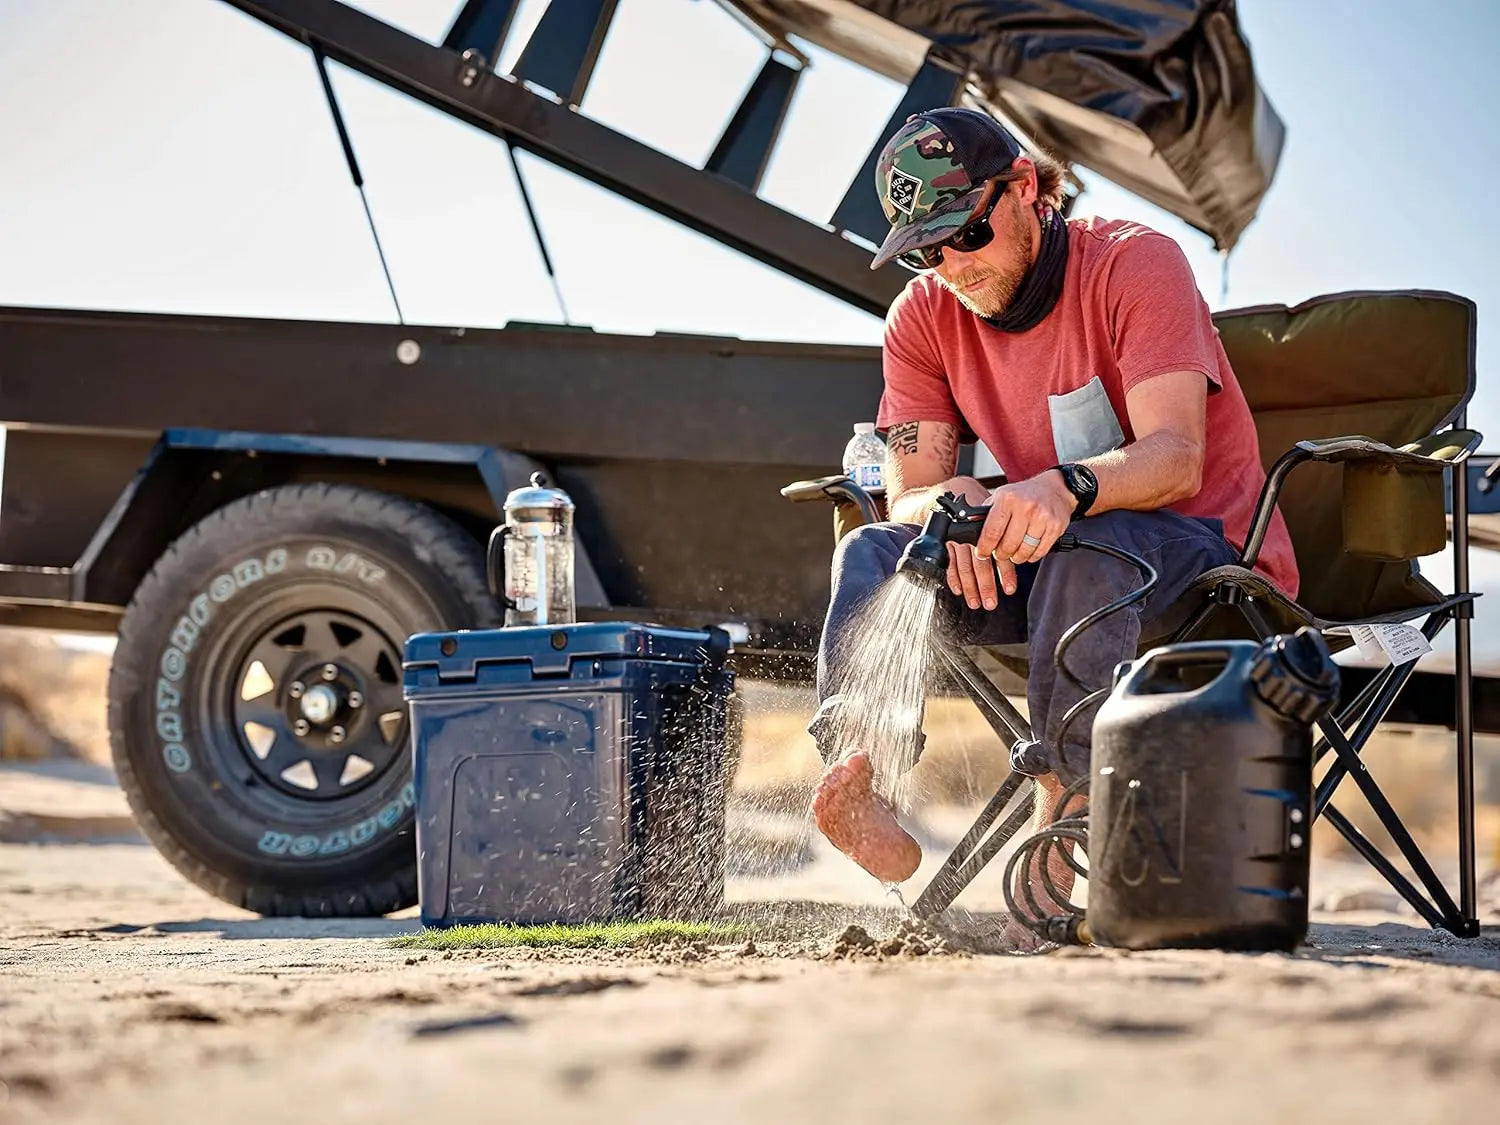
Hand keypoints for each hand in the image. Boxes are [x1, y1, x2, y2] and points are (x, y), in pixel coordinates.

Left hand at [945, 471, 1073, 606]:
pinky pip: (1039, 552)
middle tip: (1000, 553)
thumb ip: (985, 513)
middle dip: (1001, 554)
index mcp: (1007, 499)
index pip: (991, 532)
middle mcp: (1025, 507)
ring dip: (1016, 557)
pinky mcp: (1055, 527)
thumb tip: (967, 526)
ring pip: (1023, 551)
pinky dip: (1031, 556)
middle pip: (1007, 545)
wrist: (1056, 488)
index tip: (981, 553)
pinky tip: (1028, 550)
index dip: (984, 548)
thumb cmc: (1025, 494)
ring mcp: (1042, 518)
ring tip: (1014, 552)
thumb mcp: (1001, 496)